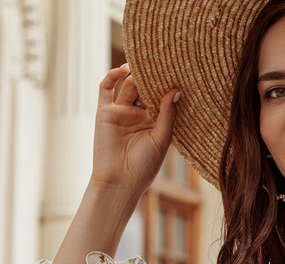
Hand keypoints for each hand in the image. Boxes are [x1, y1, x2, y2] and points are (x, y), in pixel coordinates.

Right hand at [90, 64, 180, 196]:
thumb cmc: (144, 165)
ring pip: (129, 86)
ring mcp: (121, 112)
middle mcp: (138, 115)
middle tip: (163, 62)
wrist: (119, 181)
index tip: (180, 71)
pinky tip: (124, 69)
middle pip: (145, 89)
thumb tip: (176, 90)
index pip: (161, 97)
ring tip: (146, 64)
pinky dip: (113, 76)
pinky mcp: (105, 112)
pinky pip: (106, 89)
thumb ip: (167, 114)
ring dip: (136, 75)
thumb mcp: (161, 138)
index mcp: (155, 121)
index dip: (167, 86)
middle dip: (152, 77)